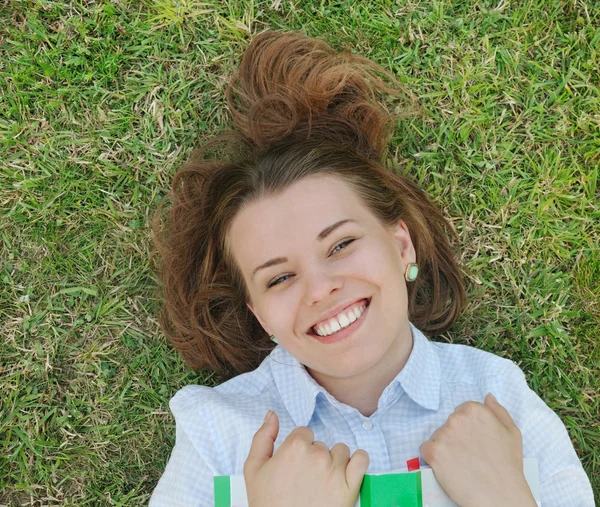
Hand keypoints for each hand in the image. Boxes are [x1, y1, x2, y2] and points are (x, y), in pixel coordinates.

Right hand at [244, 410, 369, 506]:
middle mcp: (317, 454)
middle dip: (314, 457)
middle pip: (321, 445)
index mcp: (295, 447)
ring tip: (323, 481)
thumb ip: (263, 437)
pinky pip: (362, 460)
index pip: (304, 434)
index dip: (298, 449)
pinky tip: (348, 472)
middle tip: (305, 480)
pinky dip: (357, 462)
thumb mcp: (253, 469)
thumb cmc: (267, 503)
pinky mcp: (350, 486)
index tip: (294, 466)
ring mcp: (335, 470)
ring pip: (341, 451)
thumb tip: (272, 414)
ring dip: (334, 461)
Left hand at [420, 393, 536, 506]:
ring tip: (461, 464)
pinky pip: (426, 449)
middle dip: (455, 437)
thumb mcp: (512, 433)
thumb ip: (498, 411)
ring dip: (444, 447)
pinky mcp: (433, 452)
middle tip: (469, 455)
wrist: (499, 495)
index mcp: (475, 410)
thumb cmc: (508, 466)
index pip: (461, 412)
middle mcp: (457, 418)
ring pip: (437, 437)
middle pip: (448, 424)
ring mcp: (443, 435)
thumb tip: (487, 397)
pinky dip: (433, 458)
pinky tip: (447, 468)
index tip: (475, 442)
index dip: (468, 429)